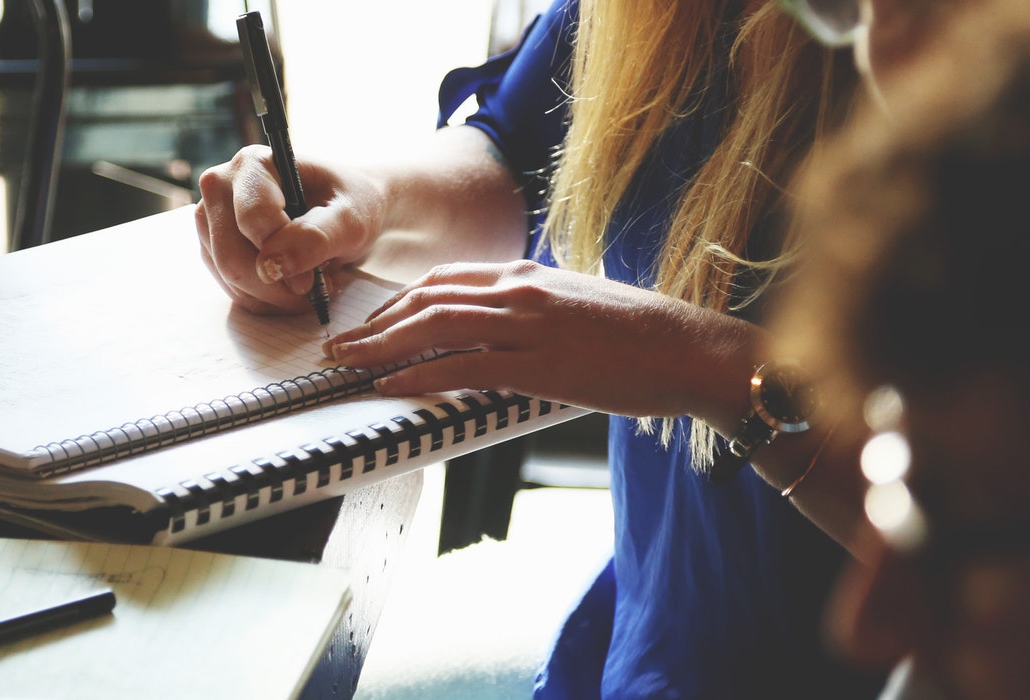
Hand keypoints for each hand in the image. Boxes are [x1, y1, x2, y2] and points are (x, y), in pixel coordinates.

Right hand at [194, 145, 386, 314]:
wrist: (346, 210)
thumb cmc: (351, 204)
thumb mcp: (350, 218)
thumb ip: (316, 237)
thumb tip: (272, 266)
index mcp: (253, 164)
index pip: (252, 220)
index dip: (284, 256)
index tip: (314, 278)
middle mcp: (221, 186)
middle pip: (232, 256)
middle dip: (277, 285)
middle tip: (316, 288)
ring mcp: (212, 219)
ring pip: (230, 279)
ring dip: (275, 296)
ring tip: (310, 284)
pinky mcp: (214, 248)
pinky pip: (233, 290)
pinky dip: (267, 300)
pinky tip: (292, 287)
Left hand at [322, 261, 759, 422]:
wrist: (690, 348)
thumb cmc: (641, 335)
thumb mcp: (577, 305)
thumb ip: (533, 309)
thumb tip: (501, 328)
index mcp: (527, 274)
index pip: (444, 280)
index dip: (398, 302)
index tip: (371, 322)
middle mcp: (520, 290)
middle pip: (427, 299)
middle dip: (375, 323)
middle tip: (339, 346)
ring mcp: (527, 325)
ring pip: (434, 327)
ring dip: (381, 347)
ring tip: (348, 365)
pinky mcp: (539, 363)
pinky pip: (463, 367)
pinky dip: (419, 376)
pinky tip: (391, 387)